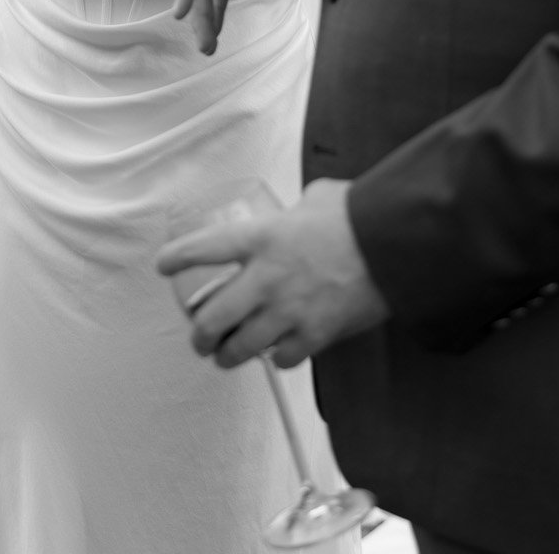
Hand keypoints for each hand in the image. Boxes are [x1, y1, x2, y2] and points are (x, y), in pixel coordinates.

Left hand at [156, 179, 388, 367]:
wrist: (394, 247)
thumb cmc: (356, 216)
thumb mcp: (316, 199)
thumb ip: (296, 209)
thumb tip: (297, 212)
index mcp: (262, 237)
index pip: (205, 249)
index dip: (179, 258)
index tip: (164, 265)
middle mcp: (267, 278)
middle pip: (212, 318)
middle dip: (199, 334)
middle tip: (199, 337)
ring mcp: (288, 311)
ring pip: (240, 349)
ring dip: (228, 356)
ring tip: (225, 356)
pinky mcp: (313, 336)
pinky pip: (281, 359)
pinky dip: (276, 359)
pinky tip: (277, 353)